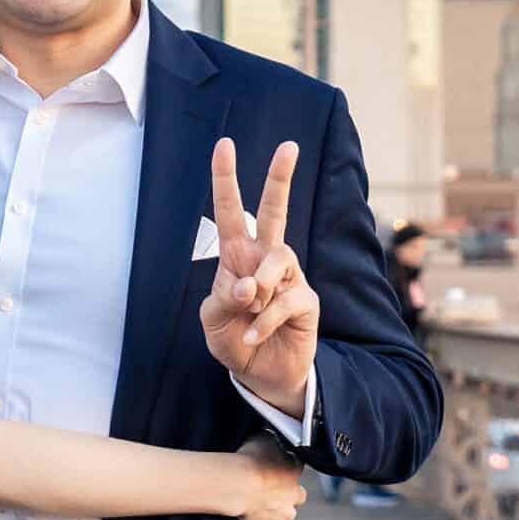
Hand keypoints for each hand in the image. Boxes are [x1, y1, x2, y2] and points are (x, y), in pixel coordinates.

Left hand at [200, 138, 318, 415]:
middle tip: (289, 145)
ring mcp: (289, 278)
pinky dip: (263, 320)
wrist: (260, 375)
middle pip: (275, 211)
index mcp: (237, 256)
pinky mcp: (305, 301)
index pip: (231, 212)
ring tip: (247, 308)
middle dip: (280, 178)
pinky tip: (252, 335)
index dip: (225, 179)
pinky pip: (285, 300)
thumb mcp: (212, 320)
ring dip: (259, 285)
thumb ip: (222, 298)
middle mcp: (265, 260)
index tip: (224, 144)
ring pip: (278, 258)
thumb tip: (248, 285)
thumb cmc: (234, 339)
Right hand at [233, 437, 306, 519]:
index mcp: (295, 468)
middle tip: (272, 486)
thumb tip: (273, 437)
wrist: (238, 485)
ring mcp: (284, 511)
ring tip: (266, 504)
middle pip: (299, 493)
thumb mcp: (262, 438)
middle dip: (289, 491)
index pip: (297, 464)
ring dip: (282, 509)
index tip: (274, 463)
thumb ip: (272, 440)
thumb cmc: (249, 458)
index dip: (286, 464)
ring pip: (290, 513)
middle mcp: (294, 491)